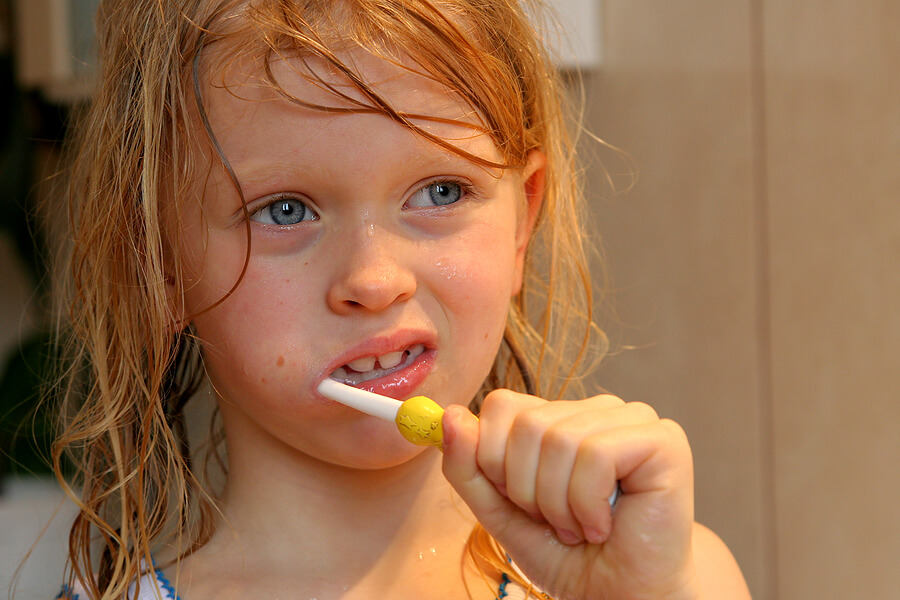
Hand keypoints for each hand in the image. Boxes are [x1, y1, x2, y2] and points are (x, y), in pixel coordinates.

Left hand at [442, 389, 700, 599]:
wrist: (623, 597)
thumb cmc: (570, 555)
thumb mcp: (500, 512)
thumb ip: (469, 466)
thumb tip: (449, 415)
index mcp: (560, 416)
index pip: (502, 405)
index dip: (496, 460)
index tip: (519, 502)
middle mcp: (596, 408)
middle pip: (526, 423)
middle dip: (528, 490)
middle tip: (556, 522)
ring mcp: (632, 418)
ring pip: (559, 439)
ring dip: (559, 504)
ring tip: (581, 527)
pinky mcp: (662, 440)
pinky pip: (596, 455)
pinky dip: (588, 504)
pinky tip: (605, 525)